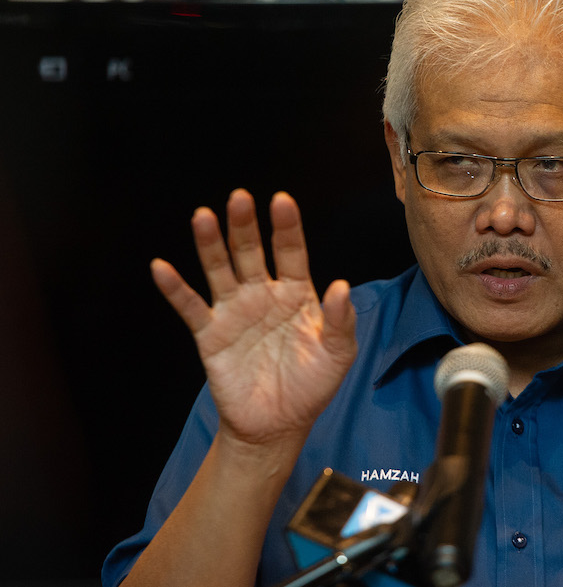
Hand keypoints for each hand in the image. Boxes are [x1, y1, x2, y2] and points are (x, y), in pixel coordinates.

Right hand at [151, 189, 356, 447]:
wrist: (279, 424)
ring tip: (203, 216)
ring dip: (209, 244)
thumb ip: (340, 320)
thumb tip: (341, 285)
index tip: (282, 201)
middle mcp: (262, 294)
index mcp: (296, 293)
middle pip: (250, 252)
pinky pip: (190, 307)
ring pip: (219, 269)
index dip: (286, 227)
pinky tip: (161, 267)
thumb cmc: (313, 385)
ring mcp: (234, 312)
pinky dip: (175, 288)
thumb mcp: (338, 354)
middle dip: (244, 225)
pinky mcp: (210, 335)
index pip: (291, 251)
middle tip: (239, 198)